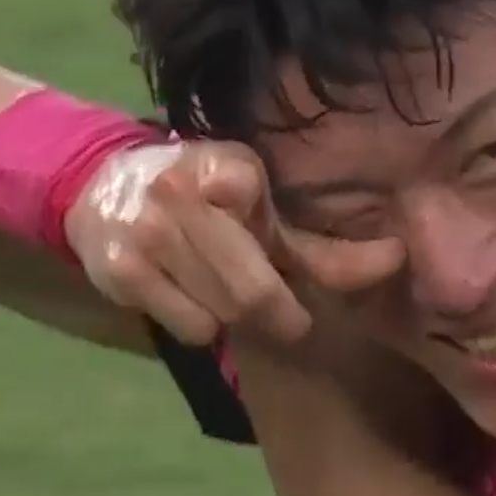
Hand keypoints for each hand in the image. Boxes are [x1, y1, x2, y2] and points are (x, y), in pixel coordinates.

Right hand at [69, 140, 402, 346]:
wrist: (98, 185)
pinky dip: (200, 324)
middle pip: (254, 294)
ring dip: (234, 317)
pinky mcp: (121, 272)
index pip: (284, 245)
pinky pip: (190, 328)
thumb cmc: (203, 198)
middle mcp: (183, 194)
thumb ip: (324, 246)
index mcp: (230, 168)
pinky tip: (187, 292)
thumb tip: (397, 259)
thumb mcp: (261, 208)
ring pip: (222, 316)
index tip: (285, 259)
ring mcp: (148, 234)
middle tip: (283, 314)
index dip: (290, 263)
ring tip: (223, 289)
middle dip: (277, 312)